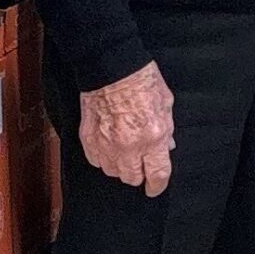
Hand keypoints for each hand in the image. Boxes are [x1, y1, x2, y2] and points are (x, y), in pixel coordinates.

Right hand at [78, 61, 174, 197]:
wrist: (110, 66)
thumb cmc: (140, 80)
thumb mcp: (165, 104)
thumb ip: (166, 131)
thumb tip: (165, 148)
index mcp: (153, 137)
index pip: (157, 175)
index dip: (157, 185)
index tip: (154, 187)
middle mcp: (129, 146)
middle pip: (133, 178)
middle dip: (139, 173)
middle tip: (139, 163)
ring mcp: (106, 144)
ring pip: (113, 172)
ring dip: (119, 167)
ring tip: (123, 153)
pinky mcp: (88, 138)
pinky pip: (96, 161)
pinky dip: (102, 158)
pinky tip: (107, 147)